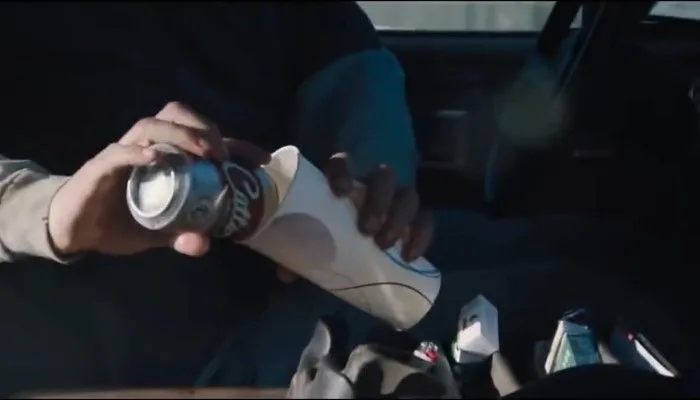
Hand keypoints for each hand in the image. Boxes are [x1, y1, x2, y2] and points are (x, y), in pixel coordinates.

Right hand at [47, 101, 268, 256]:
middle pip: (177, 114)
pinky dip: (139, 152)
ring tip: (204, 152)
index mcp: (168, 156)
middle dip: (205, 128)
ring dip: (182, 134)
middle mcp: (149, 146)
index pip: (204, 138)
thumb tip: (205, 245)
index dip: (235, 144)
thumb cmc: (121, 220)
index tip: (262, 160)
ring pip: (153, 125)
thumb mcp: (159, 232)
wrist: (75, 227)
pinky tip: (157, 158)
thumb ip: (182, 235)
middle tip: (224, 155)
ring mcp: (125, 152)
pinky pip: (120, 152)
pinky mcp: (101, 166)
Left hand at [275, 152, 433, 283]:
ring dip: (400, 217)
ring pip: (408, 194)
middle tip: (367, 230)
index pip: (343, 162)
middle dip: (379, 201)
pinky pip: (425, 219)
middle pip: (384, 176)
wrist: (352, 244)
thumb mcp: (312, 237)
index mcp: (343, 180)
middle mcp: (371, 184)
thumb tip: (286, 274)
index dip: (343, 172)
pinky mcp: (413, 219)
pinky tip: (410, 255)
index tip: (340, 192)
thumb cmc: (326, 232)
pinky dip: (422, 235)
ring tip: (386, 245)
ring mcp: (396, 199)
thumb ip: (297, 249)